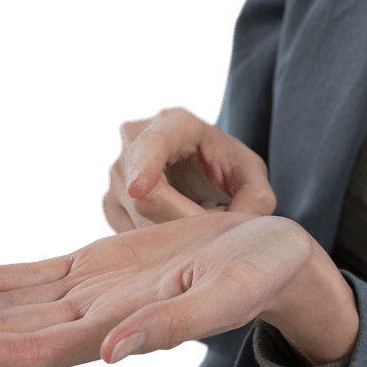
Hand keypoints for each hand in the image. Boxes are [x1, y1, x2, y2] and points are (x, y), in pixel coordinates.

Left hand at [0, 212, 311, 366]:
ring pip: (4, 304)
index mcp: (118, 328)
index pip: (22, 346)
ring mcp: (93, 293)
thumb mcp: (227, 293)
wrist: (277, 260)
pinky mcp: (102, 268)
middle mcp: (92, 318)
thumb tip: (116, 349)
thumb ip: (175, 325)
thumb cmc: (261, 275)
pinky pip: (32, 277)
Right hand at [102, 105, 275, 232]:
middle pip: (147, 197)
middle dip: (184, 222)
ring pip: (139, 221)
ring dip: (176, 234)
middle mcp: (134, 141)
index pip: (153, 144)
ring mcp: (116, 174)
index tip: (139, 188)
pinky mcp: (110, 203)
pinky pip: (132, 234)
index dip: (146, 166)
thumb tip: (233, 225)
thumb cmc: (227, 166)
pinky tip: (179, 227)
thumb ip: (255, 197)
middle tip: (215, 223)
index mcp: (175, 123)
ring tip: (200, 217)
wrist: (202, 168)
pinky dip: (160, 242)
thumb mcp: (251, 174)